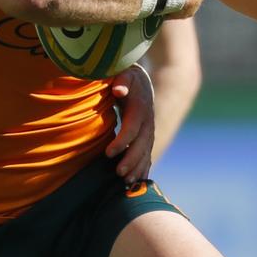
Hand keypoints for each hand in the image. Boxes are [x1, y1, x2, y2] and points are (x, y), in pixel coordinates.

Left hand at [107, 64, 154, 184]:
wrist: (141, 83)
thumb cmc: (126, 78)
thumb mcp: (124, 74)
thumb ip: (121, 81)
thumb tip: (118, 91)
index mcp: (140, 108)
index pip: (132, 128)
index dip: (122, 141)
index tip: (108, 153)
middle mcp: (147, 122)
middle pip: (142, 145)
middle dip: (131, 160)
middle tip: (119, 173)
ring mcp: (148, 131)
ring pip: (146, 152)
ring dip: (138, 168)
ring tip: (127, 182)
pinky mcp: (146, 138)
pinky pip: (146, 155)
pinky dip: (143, 169)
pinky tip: (136, 182)